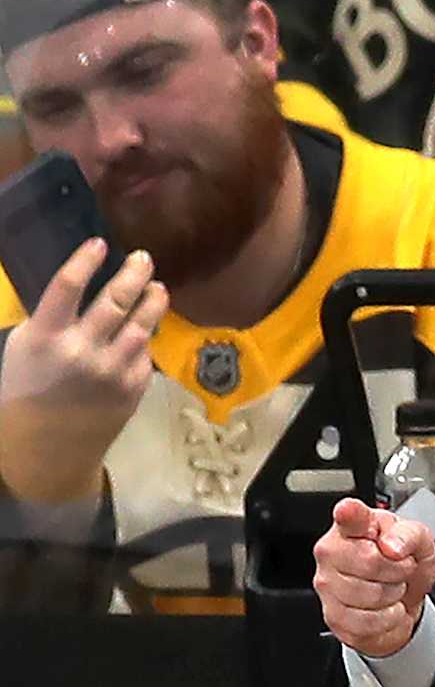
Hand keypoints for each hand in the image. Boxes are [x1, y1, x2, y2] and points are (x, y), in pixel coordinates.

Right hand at [0, 241, 165, 501]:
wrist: (48, 444)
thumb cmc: (29, 387)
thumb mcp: (25, 345)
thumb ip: (51, 317)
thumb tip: (81, 283)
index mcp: (45, 337)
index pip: (68, 286)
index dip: (85, 260)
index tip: (100, 242)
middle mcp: (81, 351)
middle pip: (116, 301)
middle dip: (134, 274)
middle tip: (143, 258)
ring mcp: (112, 370)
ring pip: (142, 325)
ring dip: (154, 301)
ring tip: (157, 286)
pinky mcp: (134, 387)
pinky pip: (145, 353)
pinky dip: (146, 336)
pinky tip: (146, 327)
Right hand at [314, 498, 434, 657]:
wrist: (405, 597)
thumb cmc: (403, 562)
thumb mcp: (419, 541)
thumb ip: (409, 534)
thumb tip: (391, 546)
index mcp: (351, 526)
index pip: (348, 516)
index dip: (348, 513)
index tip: (347, 510)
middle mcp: (331, 553)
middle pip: (369, 563)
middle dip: (397, 570)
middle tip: (398, 569)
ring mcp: (328, 585)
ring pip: (370, 596)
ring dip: (393, 595)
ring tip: (390, 587)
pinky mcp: (333, 616)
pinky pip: (368, 622)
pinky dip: (389, 618)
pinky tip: (385, 608)